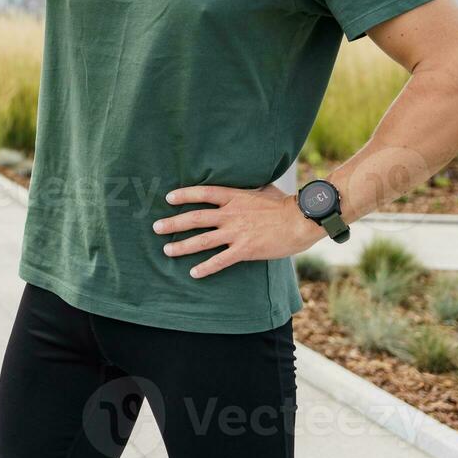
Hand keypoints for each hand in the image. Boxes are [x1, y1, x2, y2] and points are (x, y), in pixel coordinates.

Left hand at [152, 183, 323, 278]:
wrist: (302, 219)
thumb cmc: (285, 203)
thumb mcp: (263, 189)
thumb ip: (248, 189)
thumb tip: (244, 184)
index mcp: (234, 197)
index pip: (203, 193)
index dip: (184, 195)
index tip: (169, 198)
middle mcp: (231, 214)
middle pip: (195, 218)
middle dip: (173, 223)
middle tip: (156, 228)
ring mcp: (236, 233)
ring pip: (202, 240)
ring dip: (182, 246)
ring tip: (167, 250)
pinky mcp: (245, 250)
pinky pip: (220, 260)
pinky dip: (205, 267)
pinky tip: (193, 273)